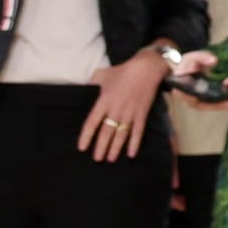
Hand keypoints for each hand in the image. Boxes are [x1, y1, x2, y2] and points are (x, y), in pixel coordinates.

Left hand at [79, 43, 171, 160]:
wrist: (146, 68)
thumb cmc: (122, 71)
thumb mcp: (101, 75)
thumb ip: (91, 84)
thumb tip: (84, 89)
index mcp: (103, 101)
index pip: (92, 123)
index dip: (86, 136)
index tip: (82, 147)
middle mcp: (116, 109)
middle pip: (106, 132)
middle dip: (101, 147)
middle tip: (97, 159)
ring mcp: (129, 113)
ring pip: (121, 135)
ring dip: (115, 148)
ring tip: (110, 159)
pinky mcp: (142, 114)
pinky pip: (138, 131)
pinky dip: (134, 143)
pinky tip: (131, 154)